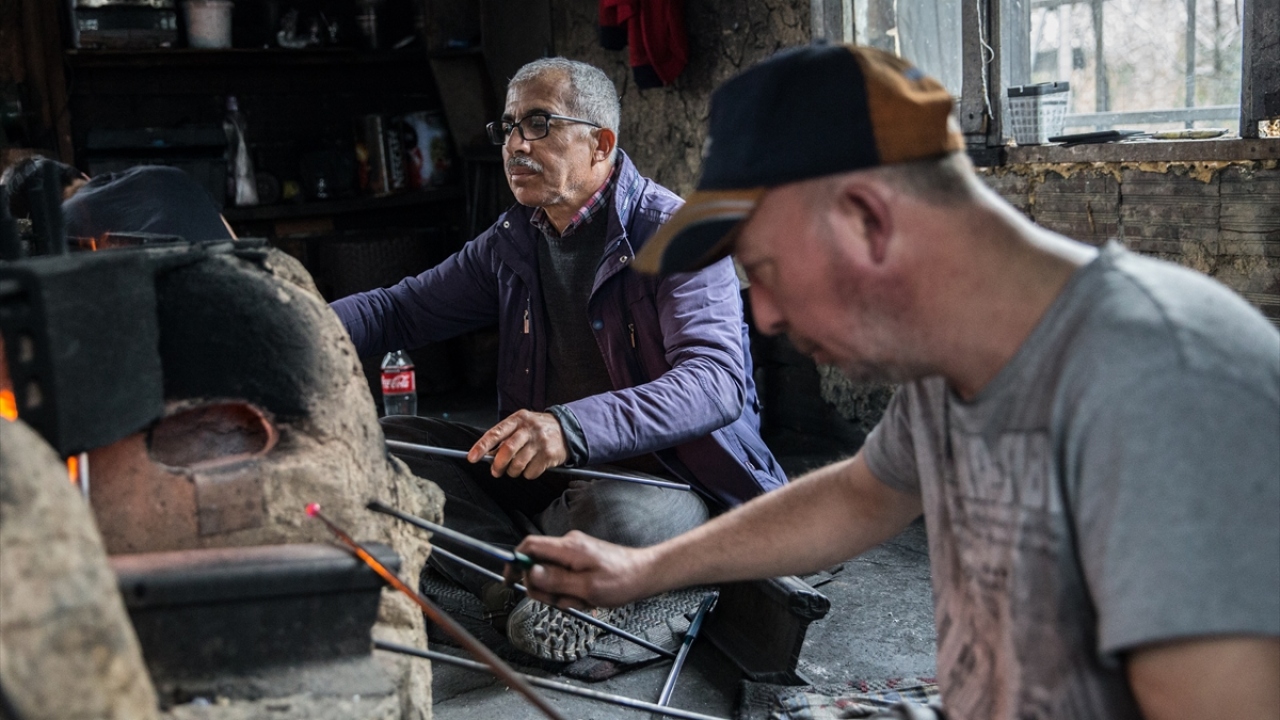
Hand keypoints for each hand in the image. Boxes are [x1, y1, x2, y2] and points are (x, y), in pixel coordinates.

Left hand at [469, 410, 567, 478]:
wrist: (567, 429)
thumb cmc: (537, 429)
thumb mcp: (521, 426)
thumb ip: (505, 438)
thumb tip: (488, 456)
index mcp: (518, 419)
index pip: (495, 433)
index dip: (482, 446)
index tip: (472, 458)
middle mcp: (529, 428)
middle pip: (507, 450)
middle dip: (498, 464)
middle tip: (495, 471)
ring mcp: (540, 442)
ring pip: (518, 464)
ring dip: (513, 471)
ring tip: (515, 469)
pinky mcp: (549, 455)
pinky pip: (531, 472)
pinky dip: (527, 474)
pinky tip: (531, 466)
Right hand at [510, 531, 656, 610]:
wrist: (645, 575)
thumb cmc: (621, 580)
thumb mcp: (587, 587)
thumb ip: (556, 581)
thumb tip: (530, 573)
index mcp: (568, 548)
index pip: (530, 546)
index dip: (515, 562)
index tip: (510, 581)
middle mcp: (568, 546)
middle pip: (537, 566)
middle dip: (545, 588)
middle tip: (563, 601)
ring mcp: (574, 554)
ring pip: (551, 576)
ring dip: (562, 594)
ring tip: (584, 600)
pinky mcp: (581, 562)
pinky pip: (565, 579)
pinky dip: (571, 592)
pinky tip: (588, 598)